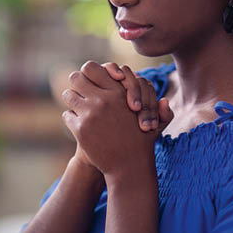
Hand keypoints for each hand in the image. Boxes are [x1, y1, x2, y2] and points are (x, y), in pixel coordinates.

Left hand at [61, 61, 159, 179]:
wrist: (128, 164)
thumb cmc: (142, 141)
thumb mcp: (154, 120)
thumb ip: (157, 106)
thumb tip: (165, 100)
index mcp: (119, 92)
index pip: (92, 68)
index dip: (89, 72)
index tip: (92, 81)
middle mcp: (104, 99)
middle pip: (75, 77)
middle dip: (77, 83)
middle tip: (81, 91)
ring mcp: (91, 113)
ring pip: (68, 95)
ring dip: (73, 101)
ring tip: (79, 107)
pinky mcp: (80, 128)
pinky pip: (67, 115)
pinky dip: (72, 119)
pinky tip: (79, 124)